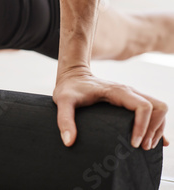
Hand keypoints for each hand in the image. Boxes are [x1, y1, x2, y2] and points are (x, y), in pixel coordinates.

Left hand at [53, 67, 168, 149]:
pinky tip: (156, 140)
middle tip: (141, 146)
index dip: (143, 126)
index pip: (143, 106)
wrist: (72, 75)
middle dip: (155, 128)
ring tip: (145, 146)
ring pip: (158, 109)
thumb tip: (69, 142)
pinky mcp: (130, 101)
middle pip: (158, 107)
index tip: (133, 143)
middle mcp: (129, 92)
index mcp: (117, 91)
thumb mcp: (62, 101)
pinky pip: (152, 111)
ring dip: (157, 128)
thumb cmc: (68, 87)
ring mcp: (131, 96)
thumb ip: (64, 119)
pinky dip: (156, 125)